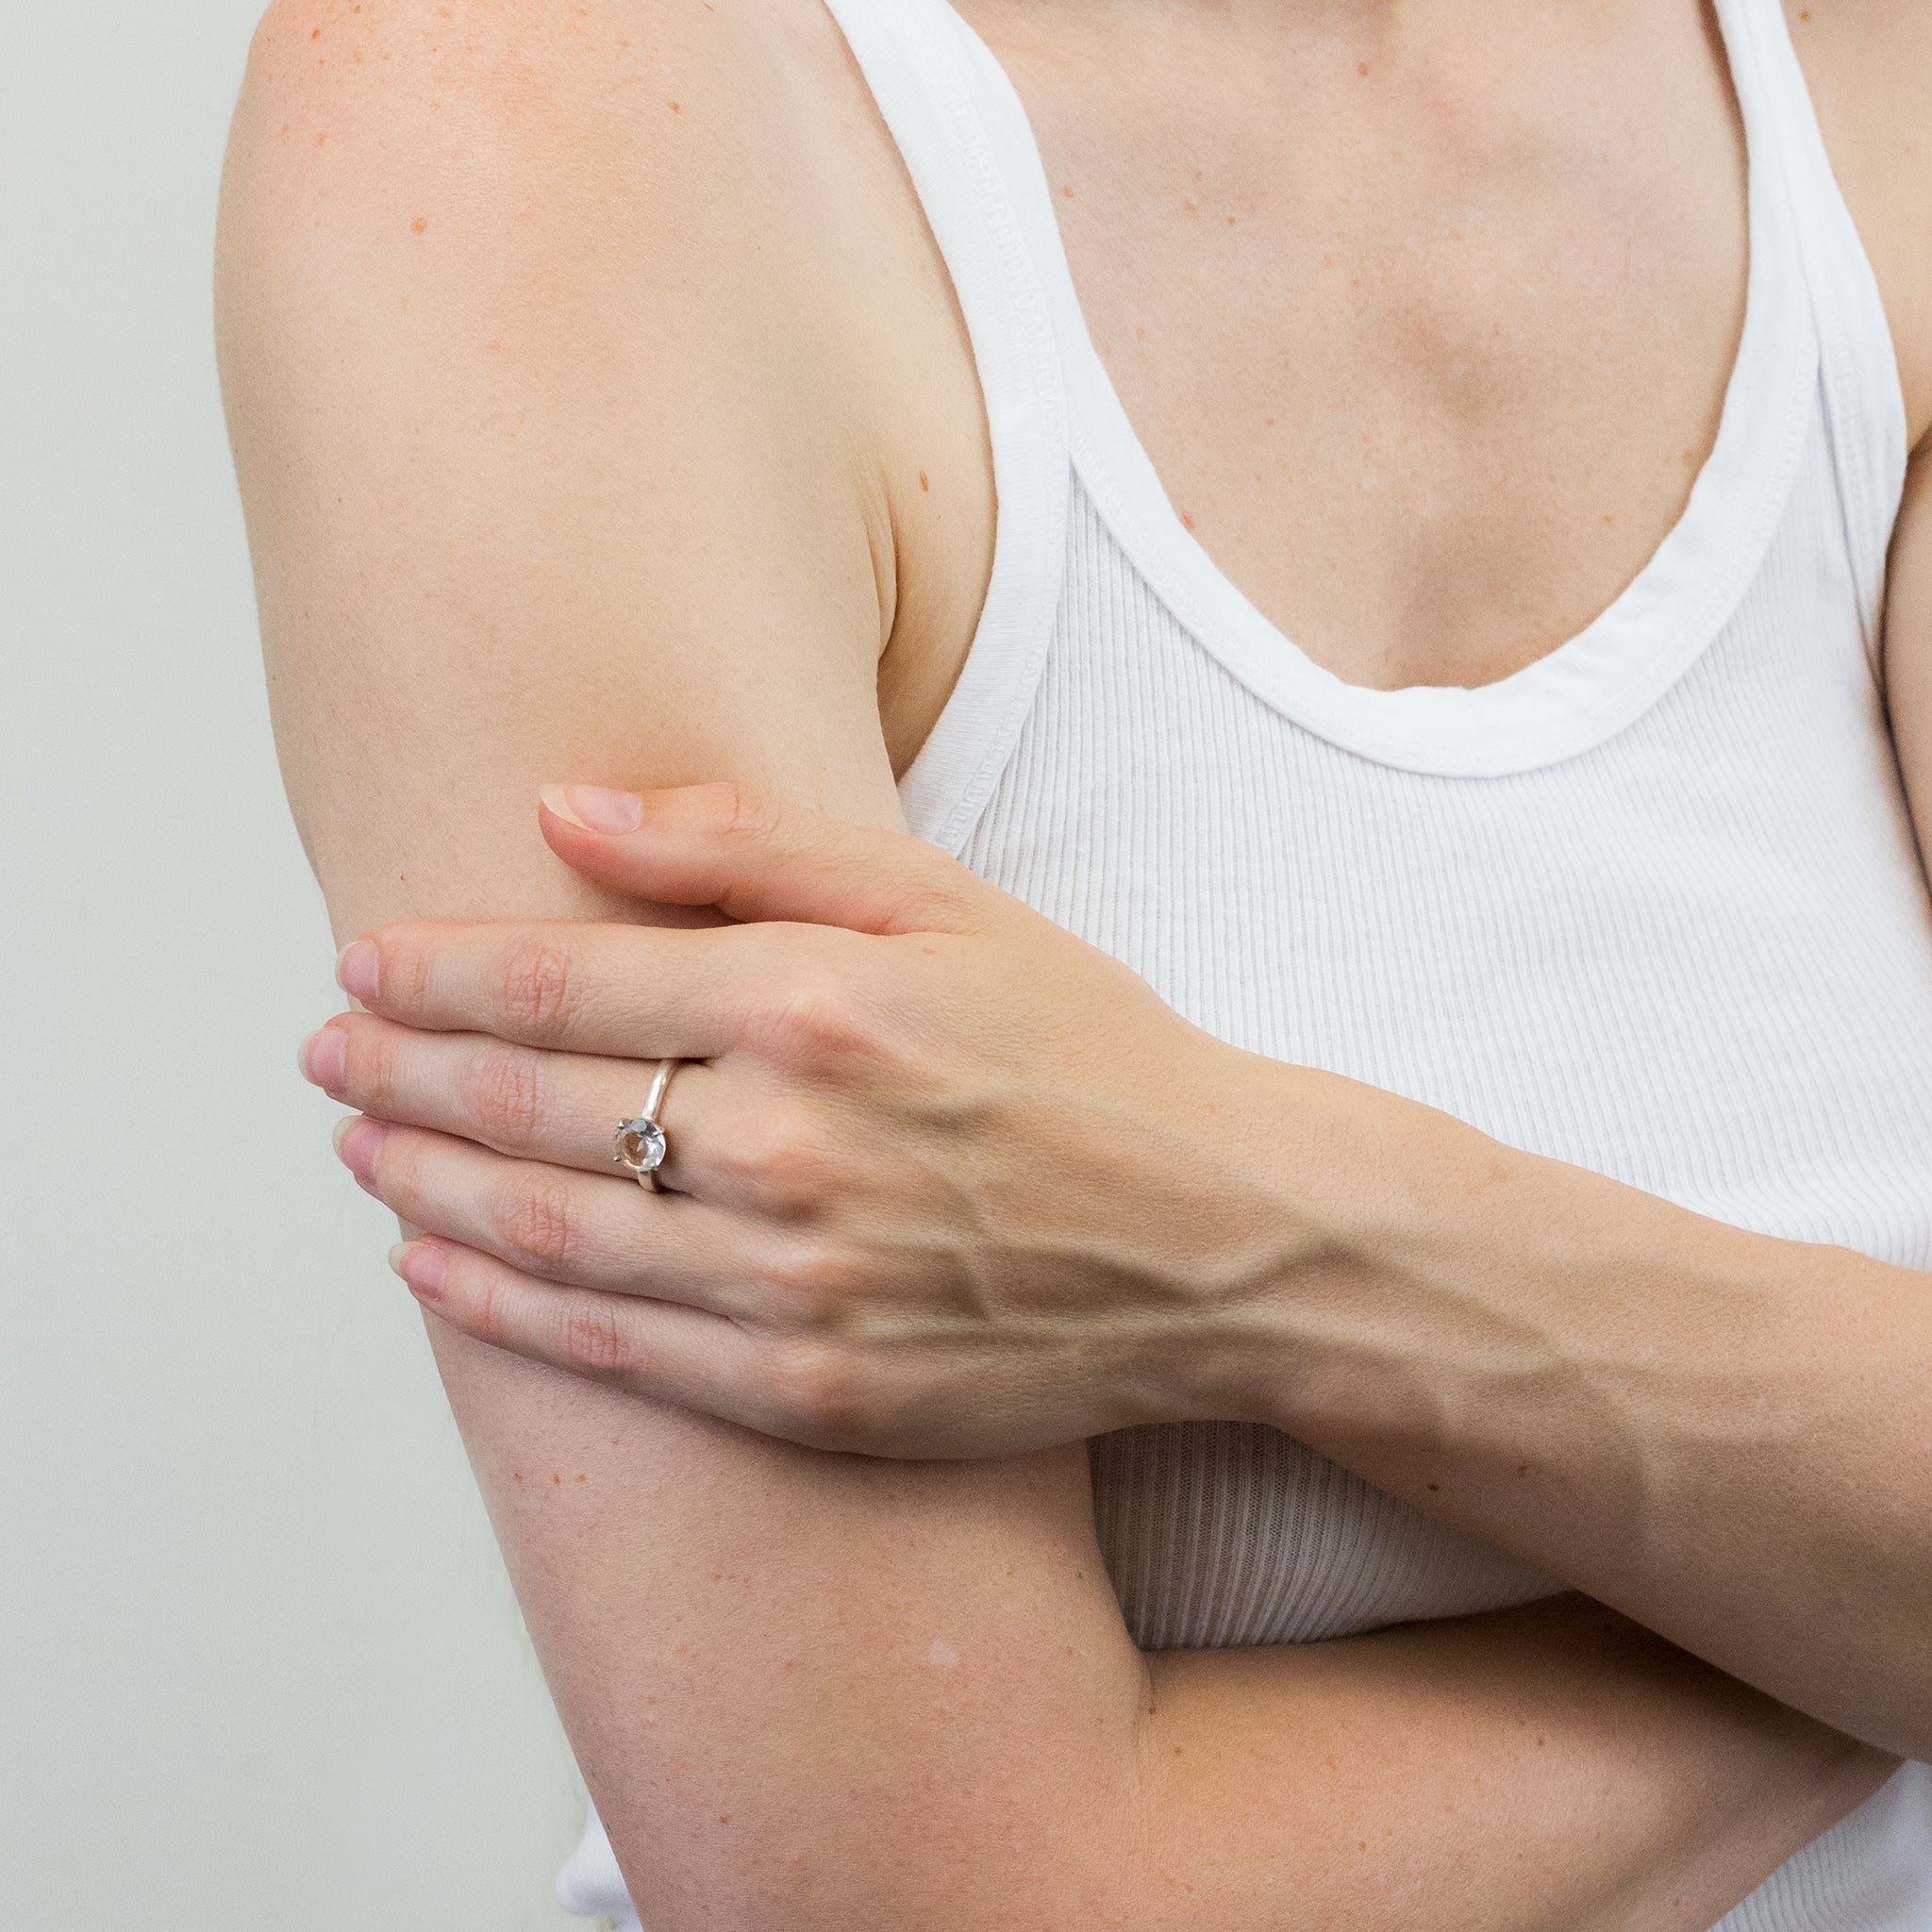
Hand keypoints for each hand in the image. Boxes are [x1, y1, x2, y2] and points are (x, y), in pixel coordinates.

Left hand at [306, 783, 1336, 1455]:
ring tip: (355, 1149)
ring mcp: (799, 1283)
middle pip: (532, 1105)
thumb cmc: (1090, 1051)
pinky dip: (504, 1310)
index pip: (565, 979)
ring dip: (425, 1187)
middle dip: (403, 1071)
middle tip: (326, 1051)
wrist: (1223, 1241)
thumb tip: (567, 810)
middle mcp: (792, 1144)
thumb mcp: (949, 901)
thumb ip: (753, 842)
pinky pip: (616, 1353)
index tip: (362, 959)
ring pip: (549, 1233)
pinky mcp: (818, 1390)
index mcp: (820, 1003)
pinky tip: (435, 1274)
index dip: (439, 970)